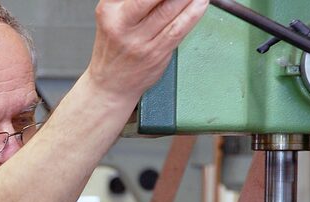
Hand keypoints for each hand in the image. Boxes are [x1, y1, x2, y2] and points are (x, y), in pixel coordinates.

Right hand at [87, 0, 208, 100]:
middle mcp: (122, 24)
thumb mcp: (112, 17)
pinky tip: (200, 3)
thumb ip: (132, 1)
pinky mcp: (156, 53)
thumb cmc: (114, 48)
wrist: (110, 85)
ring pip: (169, 10)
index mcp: (109, 10)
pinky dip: (192, 13)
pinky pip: (178, 29)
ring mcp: (139, 41)